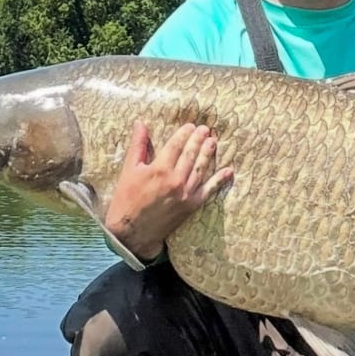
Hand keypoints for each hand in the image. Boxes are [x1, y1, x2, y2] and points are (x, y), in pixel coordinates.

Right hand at [104, 121, 232, 263]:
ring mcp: (186, 193)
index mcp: (159, 169)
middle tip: (205, 129)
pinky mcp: (192, 205)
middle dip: (199, 140)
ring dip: (208, 153)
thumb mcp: (129, 170)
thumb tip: (140, 123)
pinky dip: (219, 180)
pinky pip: (209, 190)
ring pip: (201, 168)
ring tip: (213, 142)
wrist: (132, 231)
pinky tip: (228, 171)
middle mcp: (175, 179)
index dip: (184, 134)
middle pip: (191, 154)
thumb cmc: (127, 199)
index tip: (190, 126)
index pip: (176, 145)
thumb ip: (138, 146)